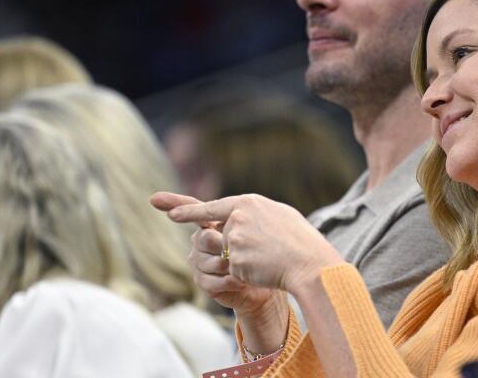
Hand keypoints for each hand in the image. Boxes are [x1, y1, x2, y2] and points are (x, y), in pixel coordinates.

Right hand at [151, 192, 279, 314]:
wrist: (270, 280)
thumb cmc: (268, 251)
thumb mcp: (260, 228)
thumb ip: (249, 216)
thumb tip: (245, 206)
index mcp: (215, 224)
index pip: (194, 210)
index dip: (174, 203)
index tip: (154, 199)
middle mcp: (204, 242)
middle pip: (201, 237)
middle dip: (219, 243)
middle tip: (236, 250)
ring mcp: (202, 262)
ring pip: (202, 260)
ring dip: (227, 265)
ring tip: (245, 268)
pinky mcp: (206, 282)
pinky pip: (207, 280)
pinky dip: (227, 281)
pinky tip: (241, 280)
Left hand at [152, 192, 343, 295]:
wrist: (309, 263)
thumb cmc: (300, 240)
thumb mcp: (279, 215)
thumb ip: (255, 213)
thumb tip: (239, 214)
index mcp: (248, 203)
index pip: (211, 206)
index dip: (187, 210)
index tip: (169, 213)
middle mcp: (237, 218)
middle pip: (221, 235)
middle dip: (235, 247)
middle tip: (263, 250)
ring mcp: (234, 239)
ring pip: (227, 255)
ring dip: (243, 261)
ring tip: (269, 258)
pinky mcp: (234, 261)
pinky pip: (233, 270)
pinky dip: (247, 273)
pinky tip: (264, 269)